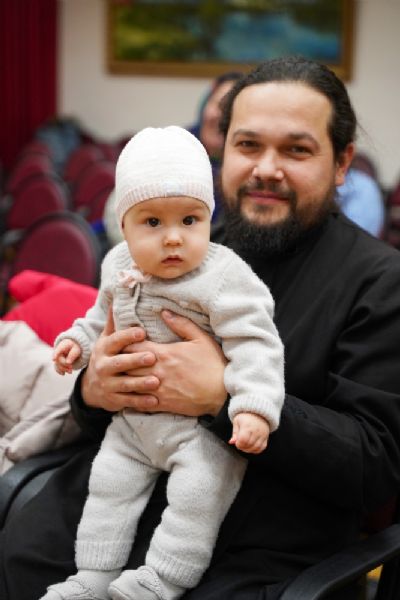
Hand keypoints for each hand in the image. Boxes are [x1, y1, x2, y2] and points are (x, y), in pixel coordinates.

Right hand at [53, 339, 80, 374]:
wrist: (75, 347)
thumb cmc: (76, 347)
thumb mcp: (76, 349)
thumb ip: (72, 355)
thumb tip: (67, 362)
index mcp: (63, 345)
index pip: (59, 349)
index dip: (56, 354)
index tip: (53, 359)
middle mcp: (58, 350)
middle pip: (58, 359)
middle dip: (64, 365)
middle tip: (71, 368)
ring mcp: (57, 356)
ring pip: (57, 364)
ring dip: (63, 369)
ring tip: (70, 372)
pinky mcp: (58, 361)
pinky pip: (56, 367)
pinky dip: (59, 371)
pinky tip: (63, 374)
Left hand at [82, 308, 226, 415]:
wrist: (221, 395)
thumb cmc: (213, 365)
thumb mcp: (201, 339)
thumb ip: (182, 324)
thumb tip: (164, 312)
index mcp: (164, 353)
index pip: (134, 345)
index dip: (124, 340)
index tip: (120, 337)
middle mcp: (157, 371)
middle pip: (127, 364)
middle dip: (119, 359)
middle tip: (111, 354)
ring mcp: (158, 389)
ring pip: (129, 383)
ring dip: (122, 377)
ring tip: (114, 373)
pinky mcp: (161, 404)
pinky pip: (139, 400)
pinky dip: (130, 395)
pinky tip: (126, 392)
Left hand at [229, 412, 269, 453]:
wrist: (258, 413)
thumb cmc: (245, 418)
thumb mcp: (237, 422)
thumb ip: (234, 433)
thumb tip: (231, 442)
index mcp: (247, 426)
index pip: (243, 440)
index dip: (238, 444)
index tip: (236, 442)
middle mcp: (256, 431)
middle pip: (249, 445)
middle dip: (242, 447)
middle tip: (240, 444)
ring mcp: (262, 435)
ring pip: (255, 448)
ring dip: (248, 450)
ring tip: (245, 445)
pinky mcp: (266, 438)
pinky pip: (261, 448)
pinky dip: (255, 450)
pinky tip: (251, 446)